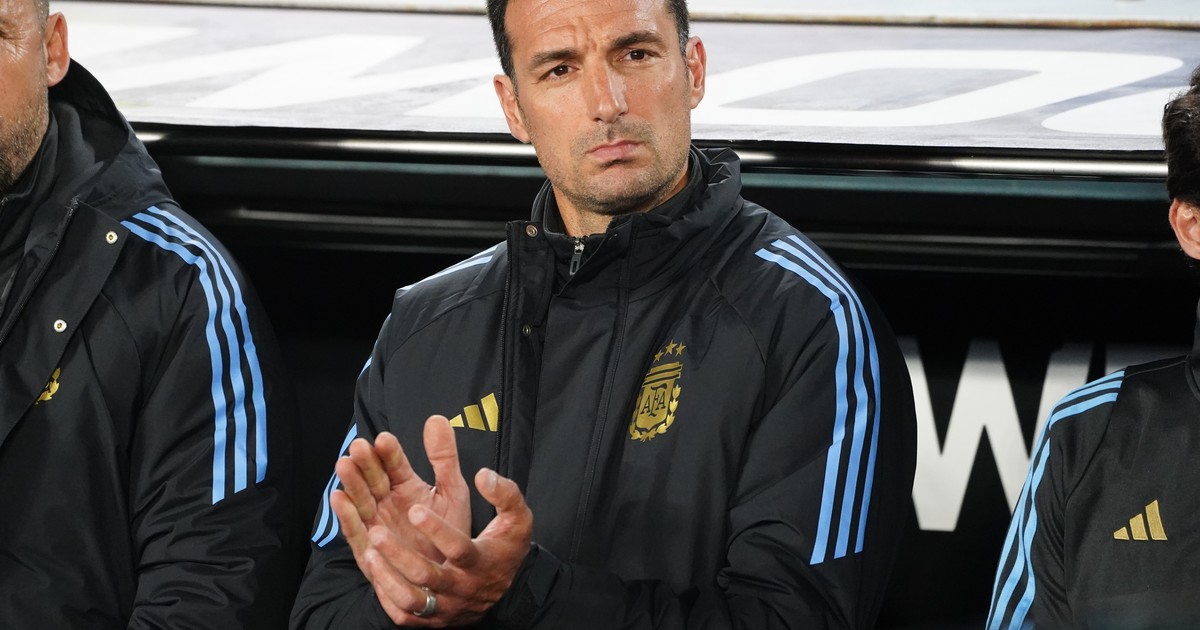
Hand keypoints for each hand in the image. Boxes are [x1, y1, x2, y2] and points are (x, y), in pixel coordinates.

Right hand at [331, 416, 470, 577]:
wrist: (451, 576)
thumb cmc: (451, 533)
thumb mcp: (452, 491)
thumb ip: (444, 458)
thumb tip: (436, 419)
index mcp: (406, 486)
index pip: (394, 464)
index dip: (389, 452)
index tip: (385, 439)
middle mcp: (387, 502)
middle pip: (372, 479)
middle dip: (364, 463)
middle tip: (358, 447)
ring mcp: (376, 524)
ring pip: (360, 501)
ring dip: (351, 484)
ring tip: (344, 465)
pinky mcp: (370, 550)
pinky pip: (356, 531)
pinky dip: (347, 516)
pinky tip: (339, 499)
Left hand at [364, 468, 533, 626]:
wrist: (501, 588)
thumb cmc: (505, 547)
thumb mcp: (517, 518)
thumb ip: (505, 494)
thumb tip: (483, 475)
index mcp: (480, 562)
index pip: (458, 549)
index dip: (437, 531)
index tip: (415, 510)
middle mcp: (462, 588)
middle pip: (428, 577)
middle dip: (400, 555)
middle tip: (378, 532)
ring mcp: (445, 606)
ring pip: (411, 600)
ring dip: (388, 577)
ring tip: (369, 552)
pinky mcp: (431, 619)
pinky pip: (403, 614)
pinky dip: (386, 595)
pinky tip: (374, 571)